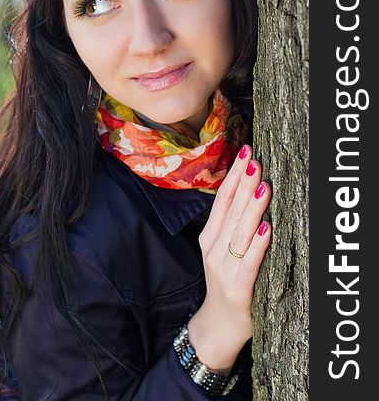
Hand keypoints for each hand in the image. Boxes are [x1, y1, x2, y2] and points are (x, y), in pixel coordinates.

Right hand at [187, 144, 270, 373]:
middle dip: (244, 183)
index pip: (222, 199)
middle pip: (231, 211)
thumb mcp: (221, 250)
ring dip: (252, 208)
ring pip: (240, 233)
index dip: (233, 175)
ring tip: (264, 186)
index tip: (245, 151)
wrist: (218, 325)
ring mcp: (224, 269)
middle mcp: (214, 249)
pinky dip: (258, 245)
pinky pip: (250, 263)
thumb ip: (232, 224)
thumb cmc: (226, 281)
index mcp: (209, 236)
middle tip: (254, 160)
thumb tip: (250, 189)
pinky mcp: (237, 288)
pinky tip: (266, 228)